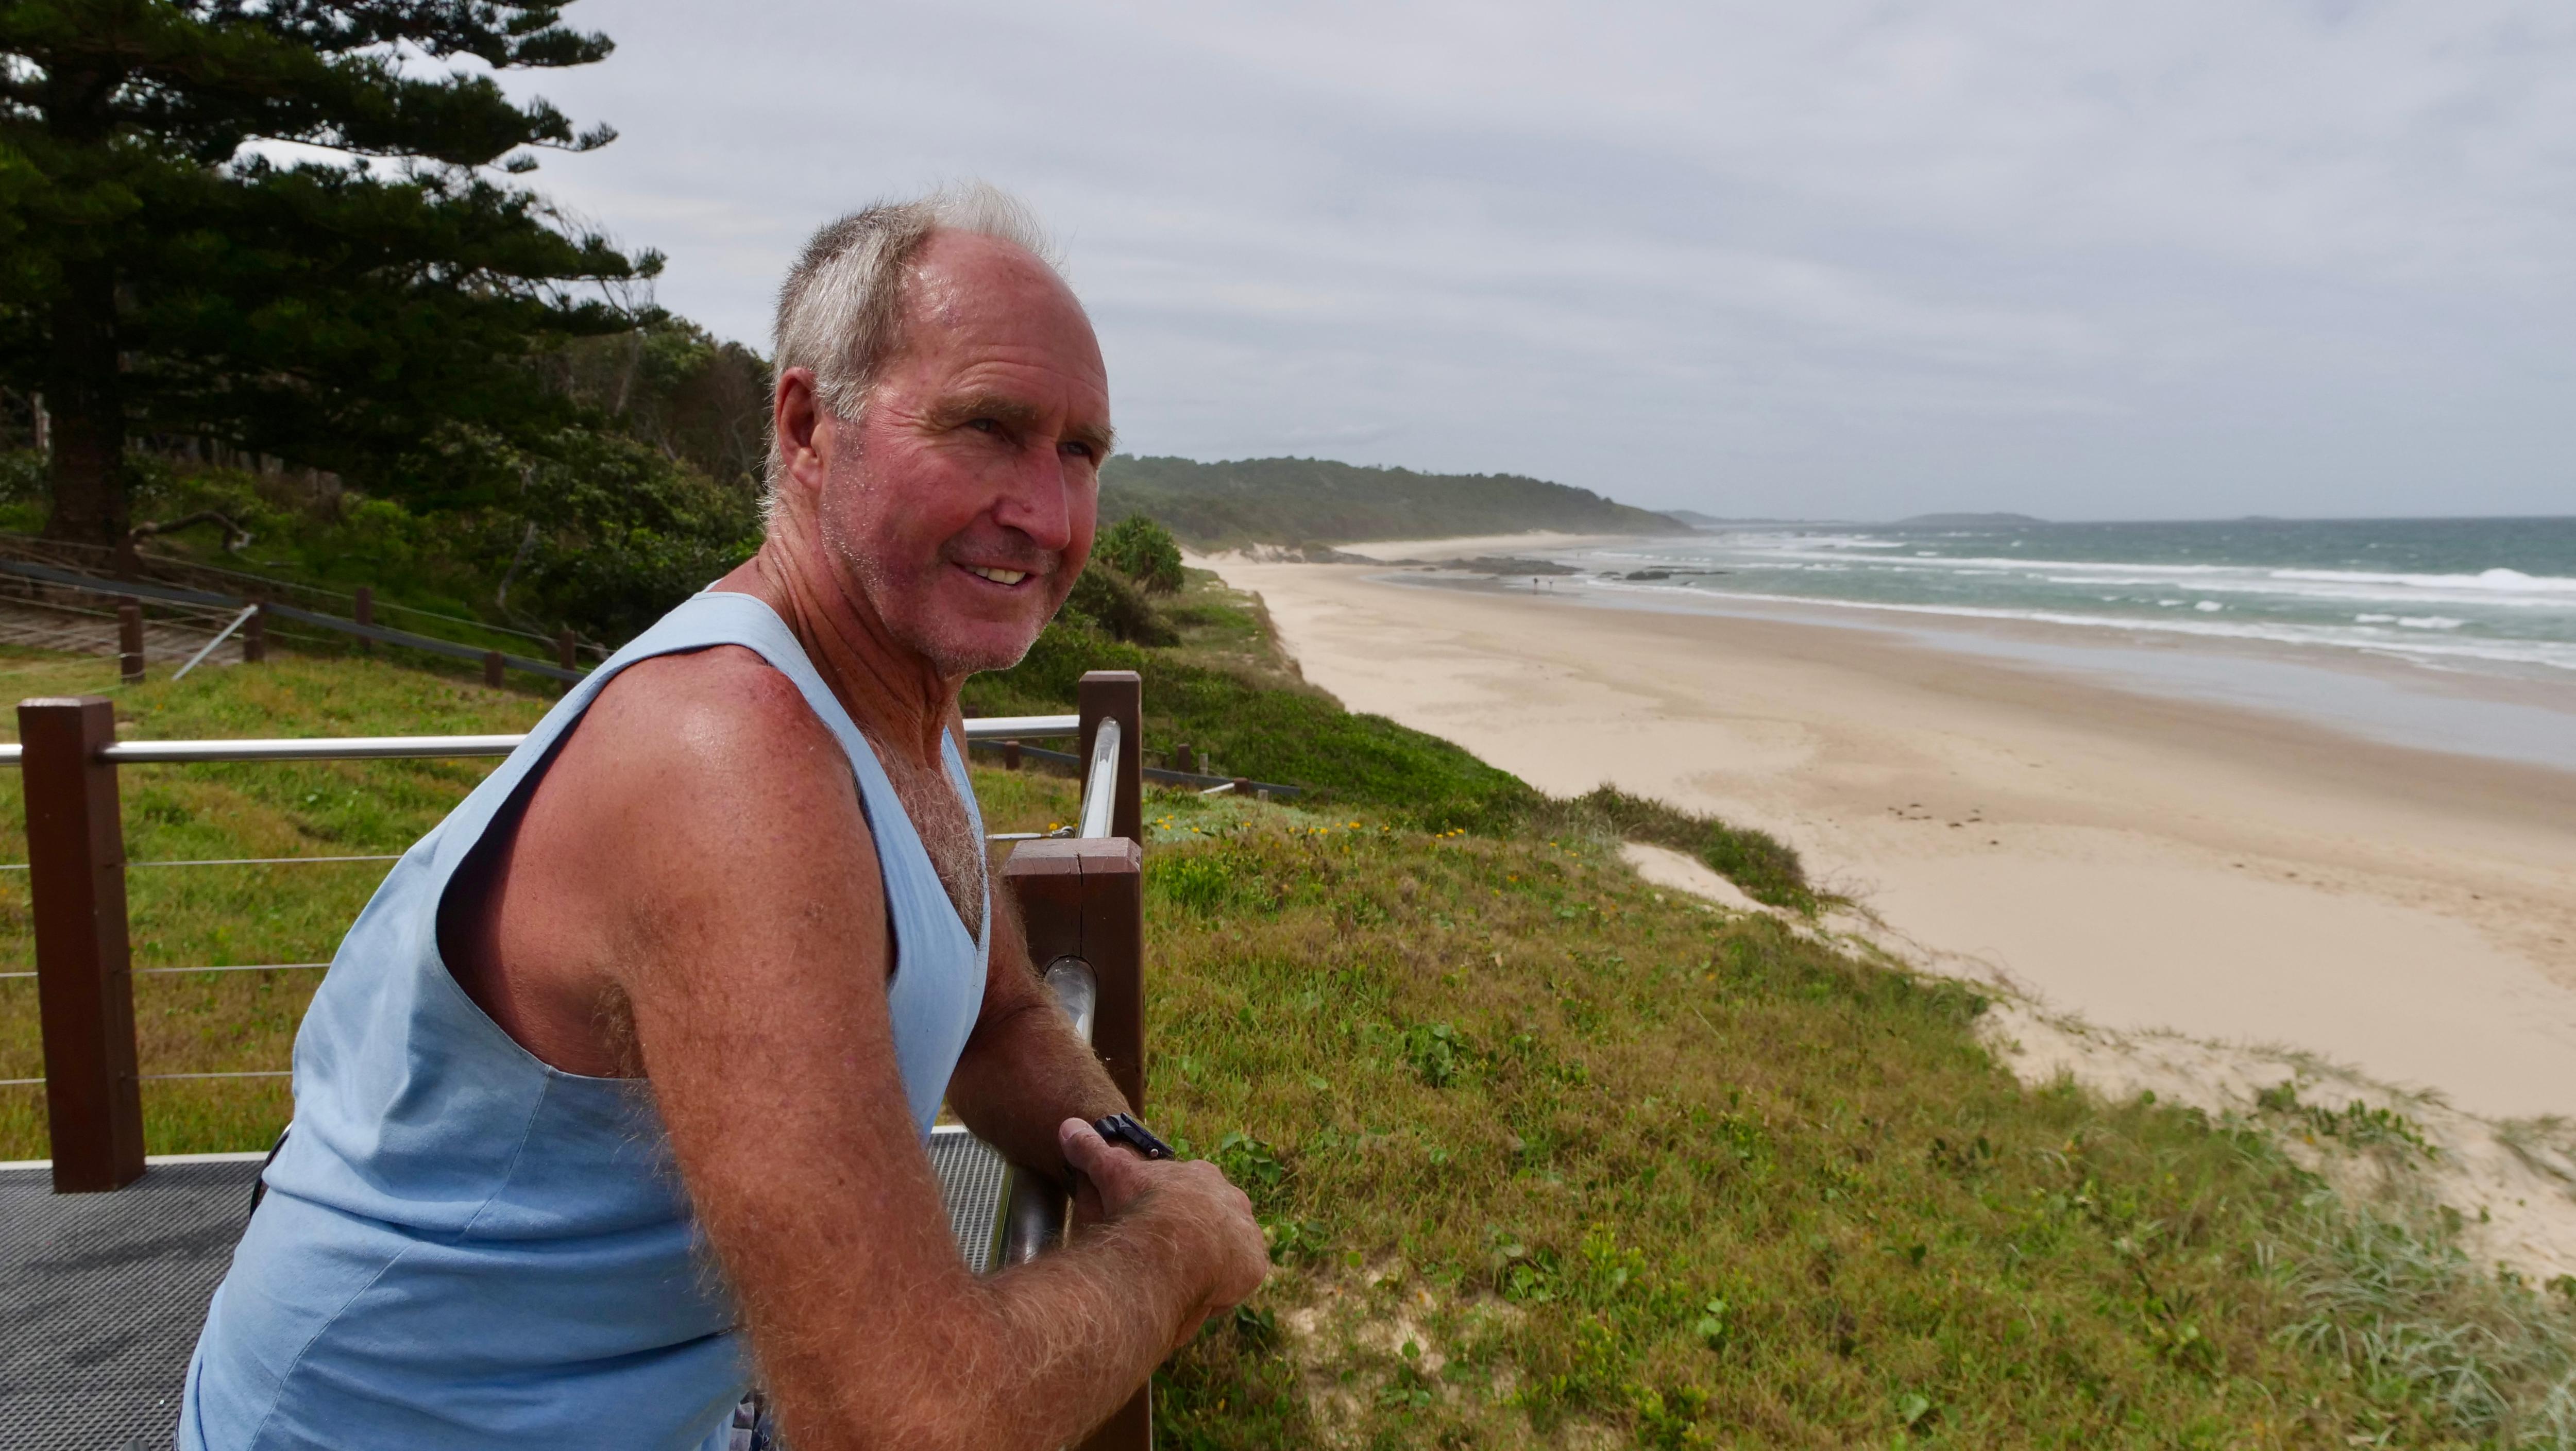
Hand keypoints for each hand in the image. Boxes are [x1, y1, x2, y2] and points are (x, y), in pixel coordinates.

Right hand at [1057, 1118, 1268, 1348]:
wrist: (1172, 1245)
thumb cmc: (1141, 1206)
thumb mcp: (1111, 1172)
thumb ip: (1091, 1150)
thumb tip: (1068, 1125)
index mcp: (1202, 1176)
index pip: (1191, 1189)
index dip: (1172, 1206)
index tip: (1155, 1223)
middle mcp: (1231, 1199)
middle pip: (1215, 1217)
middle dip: (1196, 1233)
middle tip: (1169, 1254)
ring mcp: (1246, 1232)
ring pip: (1229, 1248)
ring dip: (1212, 1261)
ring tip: (1183, 1279)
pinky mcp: (1255, 1264)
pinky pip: (1237, 1279)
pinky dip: (1220, 1288)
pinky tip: (1197, 1296)